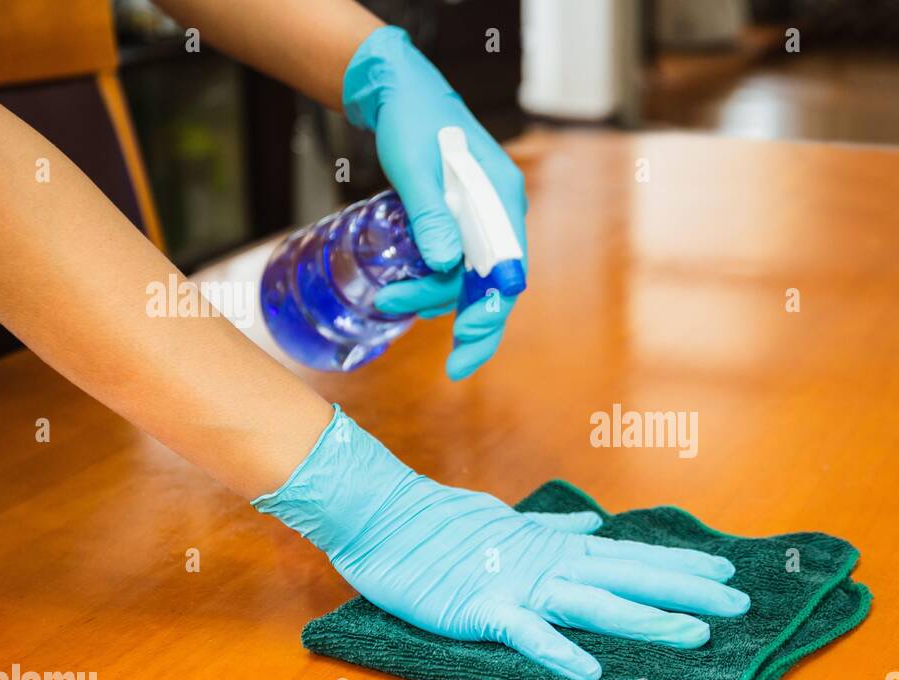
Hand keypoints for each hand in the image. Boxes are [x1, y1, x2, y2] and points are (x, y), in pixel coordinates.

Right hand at [254, 408, 750, 679]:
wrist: (384, 517)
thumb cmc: (442, 524)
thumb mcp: (510, 524)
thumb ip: (554, 529)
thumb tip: (593, 525)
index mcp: (556, 548)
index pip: (630, 557)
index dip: (679, 566)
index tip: (724, 572)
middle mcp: (551, 565)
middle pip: (631, 578)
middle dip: (686, 591)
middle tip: (739, 603)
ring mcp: (520, 586)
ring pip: (596, 604)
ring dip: (648, 618)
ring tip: (695, 634)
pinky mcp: (484, 610)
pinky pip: (527, 635)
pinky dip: (558, 652)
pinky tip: (592, 673)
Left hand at [342, 26, 525, 379]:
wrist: (399, 93)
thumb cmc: (410, 120)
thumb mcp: (415, 166)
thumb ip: (429, 214)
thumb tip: (442, 265)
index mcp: (501, 201)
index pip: (508, 270)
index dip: (492, 308)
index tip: (467, 335)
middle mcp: (499, 216)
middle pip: (496, 285)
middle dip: (476, 327)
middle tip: (455, 368)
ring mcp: (481, 222)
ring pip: (470, 280)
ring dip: (435, 300)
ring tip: (389, 301)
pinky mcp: (460, 224)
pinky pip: (457, 268)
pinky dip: (436, 287)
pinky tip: (410, 297)